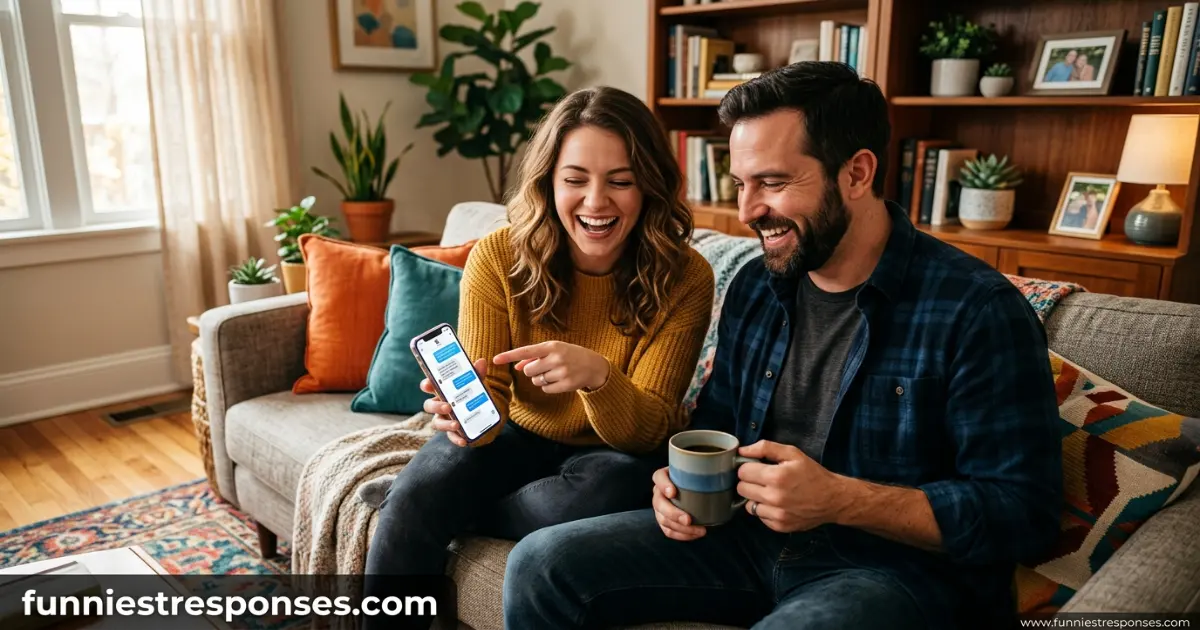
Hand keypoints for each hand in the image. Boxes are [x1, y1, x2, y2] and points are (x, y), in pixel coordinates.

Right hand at [420, 357, 487, 447]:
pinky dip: (456, 439)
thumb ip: (477, 374)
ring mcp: (444, 419)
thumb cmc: (473, 393)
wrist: (483, 412)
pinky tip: (464, 441)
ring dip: (445, 425)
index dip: (426, 385)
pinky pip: (450, 436)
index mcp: (442, 390)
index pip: (428, 386)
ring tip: (456, 425)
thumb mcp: (476, 383)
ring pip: (436, 423)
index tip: (428, 385)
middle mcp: (439, 404)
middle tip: (447, 406)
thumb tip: (481, 362)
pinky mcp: (453, 431)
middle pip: (428, 406)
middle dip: (436, 406)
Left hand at [492, 341, 610, 393]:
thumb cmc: (570, 355)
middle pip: (529, 370)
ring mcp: (562, 372)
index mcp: (551, 346)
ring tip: (554, 373)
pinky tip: (559, 381)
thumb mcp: (554, 350)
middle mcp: (556, 358)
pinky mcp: (566, 385)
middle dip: (532, 371)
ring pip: (536, 381)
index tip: (495, 359)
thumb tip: (518, 366)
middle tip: (545, 368)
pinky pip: (545, 389)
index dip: (509, 356)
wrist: (594, 365)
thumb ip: (535, 357)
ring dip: (541, 379)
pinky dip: (549, 387)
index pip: (525, 351)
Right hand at [651, 467, 706, 540]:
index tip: (673, 492)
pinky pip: (668, 530)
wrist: (700, 492)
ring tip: (699, 530)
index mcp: (666, 476)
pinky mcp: (664, 521)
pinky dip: (681, 535)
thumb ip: (713, 473)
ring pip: (662, 519)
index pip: (658, 477)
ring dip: (679, 528)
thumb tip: (732, 480)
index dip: (663, 485)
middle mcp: (660, 492)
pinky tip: (695, 534)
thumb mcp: (704, 472)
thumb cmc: (701, 480)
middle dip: (672, 513)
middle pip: (658, 503)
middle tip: (688, 520)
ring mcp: (660, 508)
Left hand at [736, 440, 848, 532]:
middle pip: (742, 488)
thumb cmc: (812, 474)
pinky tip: (777, 504)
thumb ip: (766, 448)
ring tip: (770, 492)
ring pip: (748, 505)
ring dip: (756, 497)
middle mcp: (774, 497)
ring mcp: (777, 514)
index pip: (743, 472)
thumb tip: (742, 450)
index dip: (748, 467)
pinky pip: (759, 517)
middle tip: (763, 479)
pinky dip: (764, 510)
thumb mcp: (792, 453)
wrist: (833, 499)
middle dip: (750, 482)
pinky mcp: (779, 526)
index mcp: (776, 477)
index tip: (757, 467)